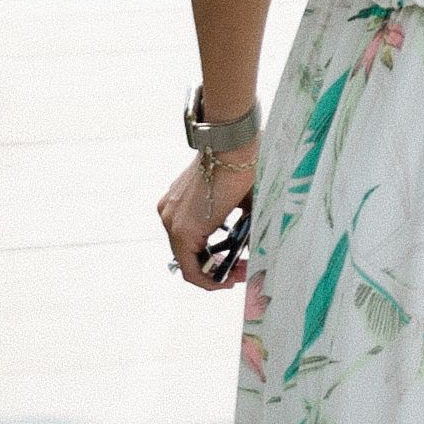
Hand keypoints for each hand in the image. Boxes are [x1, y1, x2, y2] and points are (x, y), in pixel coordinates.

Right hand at [157, 142, 255, 287]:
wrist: (232, 139)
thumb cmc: (244, 175)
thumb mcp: (250, 213)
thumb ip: (246, 239)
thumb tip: (255, 256)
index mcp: (184, 231)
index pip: (192, 273)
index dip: (214, 283)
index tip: (235, 280)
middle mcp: (169, 220)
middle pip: (189, 259)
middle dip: (216, 267)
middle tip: (241, 268)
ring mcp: (169, 207)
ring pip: (186, 243)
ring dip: (209, 251)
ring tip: (237, 252)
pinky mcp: (173, 196)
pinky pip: (185, 225)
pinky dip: (203, 235)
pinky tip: (227, 232)